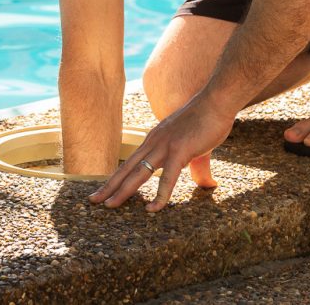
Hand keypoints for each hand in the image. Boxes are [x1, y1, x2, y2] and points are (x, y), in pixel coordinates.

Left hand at [87, 95, 234, 211]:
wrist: (216, 100)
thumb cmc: (208, 120)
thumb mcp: (197, 148)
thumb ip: (197, 167)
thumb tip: (206, 184)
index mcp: (154, 140)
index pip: (130, 163)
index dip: (116, 178)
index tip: (104, 190)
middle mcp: (153, 143)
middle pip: (126, 169)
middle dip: (108, 186)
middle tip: (92, 201)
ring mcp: (165, 147)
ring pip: (138, 174)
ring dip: (122, 191)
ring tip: (109, 206)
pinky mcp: (179, 151)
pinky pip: (167, 178)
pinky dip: (159, 195)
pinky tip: (152, 209)